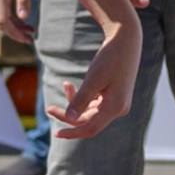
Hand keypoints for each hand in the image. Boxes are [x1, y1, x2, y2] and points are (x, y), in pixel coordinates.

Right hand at [0, 0, 33, 54]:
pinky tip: (23, 18)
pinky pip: (1, 10)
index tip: (28, 39)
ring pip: (1, 17)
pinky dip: (11, 17)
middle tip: (31, 37)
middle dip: (16, 32)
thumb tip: (24, 18)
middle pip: (1, 23)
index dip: (15, 34)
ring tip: (30, 30)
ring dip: (14, 26)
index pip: (3, 22)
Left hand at [43, 6, 138, 144]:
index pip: (91, 128)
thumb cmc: (110, 58)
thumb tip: (70, 119)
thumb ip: (81, 100)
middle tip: (49, 108)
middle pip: (88, 120)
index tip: (56, 134)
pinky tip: (69, 85)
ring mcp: (116, 103)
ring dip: (74, 103)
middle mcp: (118, 109)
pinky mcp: (113, 96)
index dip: (73, 133)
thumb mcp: (93, 79)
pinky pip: (93, 103)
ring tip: (65, 85)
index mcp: (116, 107)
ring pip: (89, 112)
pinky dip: (81, 97)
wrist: (125, 40)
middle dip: (69, 115)